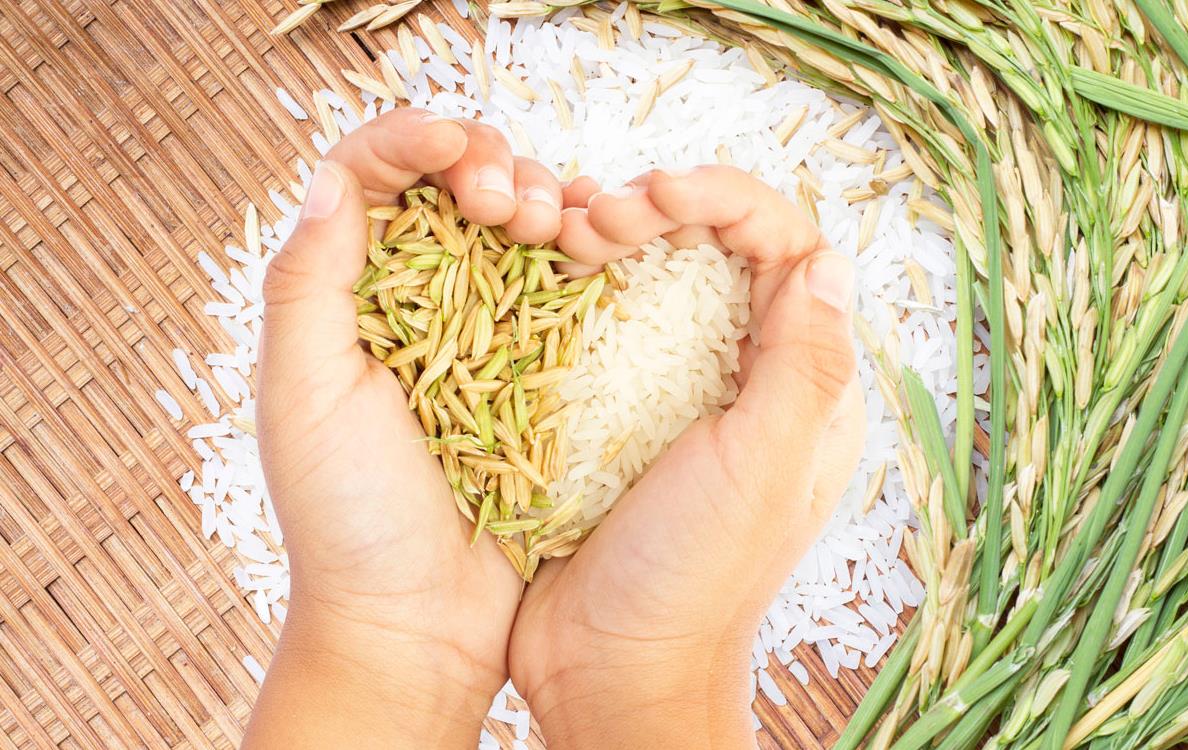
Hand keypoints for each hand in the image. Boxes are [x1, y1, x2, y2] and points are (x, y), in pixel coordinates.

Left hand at [244, 109, 564, 748]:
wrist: (419, 618)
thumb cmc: (345, 514)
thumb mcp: (305, 394)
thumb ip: (308, 283)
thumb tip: (337, 182)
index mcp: (341, 297)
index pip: (369, 180)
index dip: (410, 140)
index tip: (455, 142)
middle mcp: (409, 304)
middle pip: (447, 190)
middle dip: (482, 163)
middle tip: (504, 193)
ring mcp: (477, 335)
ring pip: (508, 229)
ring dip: (532, 198)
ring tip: (547, 219)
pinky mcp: (536, 370)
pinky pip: (556, 289)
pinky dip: (572, 253)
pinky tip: (586, 246)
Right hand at [508, 166, 866, 749]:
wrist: (610, 663)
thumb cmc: (694, 577)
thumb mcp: (760, 468)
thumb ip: (803, 367)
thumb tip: (830, 263)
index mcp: (803, 388)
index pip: (785, 249)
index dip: (725, 199)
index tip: (656, 193)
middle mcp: (750, 377)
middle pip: (722, 248)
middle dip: (665, 207)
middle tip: (600, 216)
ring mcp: (681, 390)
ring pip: (663, 274)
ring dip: (617, 233)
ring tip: (568, 231)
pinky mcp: (619, 408)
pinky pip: (609, 319)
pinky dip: (581, 281)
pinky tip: (546, 267)